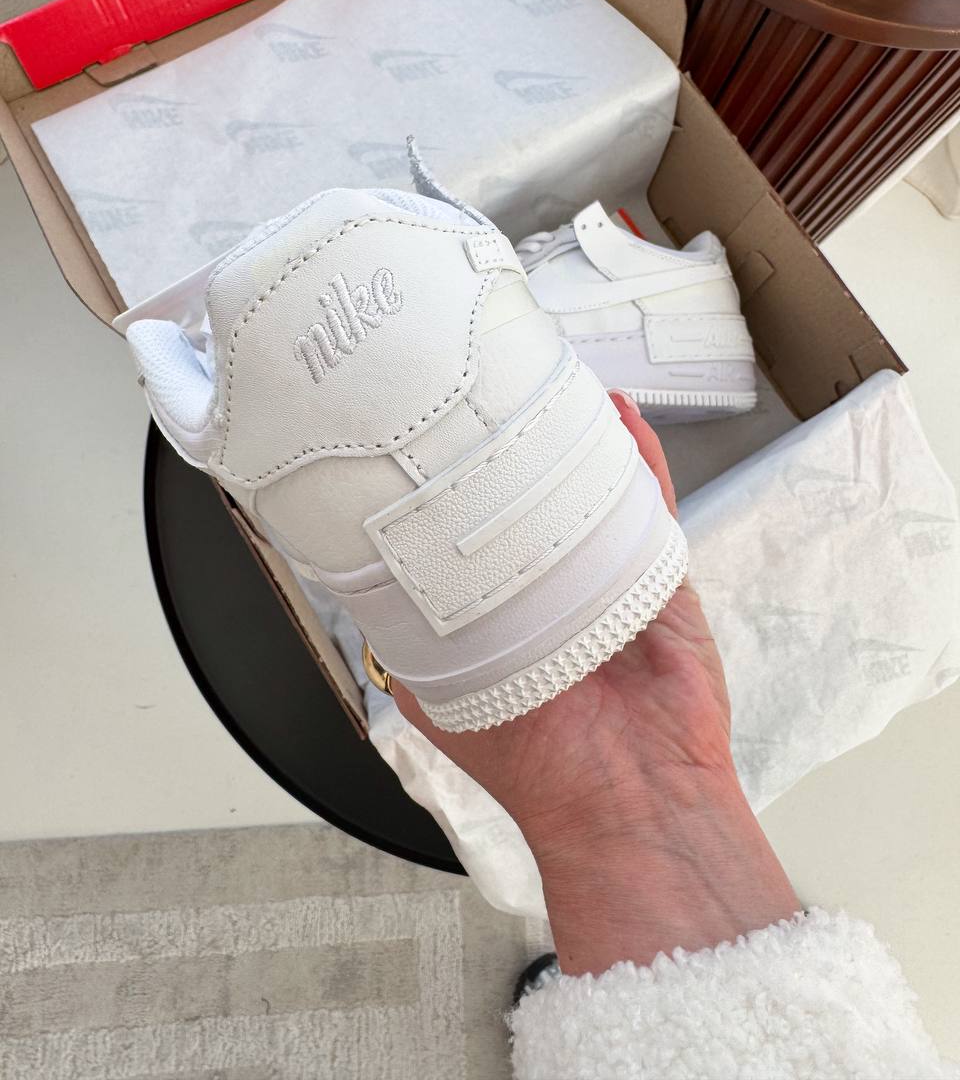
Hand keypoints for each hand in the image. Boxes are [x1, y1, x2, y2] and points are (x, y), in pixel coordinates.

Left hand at [394, 393, 797, 973]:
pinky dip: (635, 452)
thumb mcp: (437, 692)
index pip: (466, 526)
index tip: (425, 430)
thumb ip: (402, 633)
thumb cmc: (534, 763)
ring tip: (547, 380)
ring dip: (572, 435)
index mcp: (495, 609)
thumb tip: (348, 578)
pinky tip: (616, 412)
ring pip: (587, 486)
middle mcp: (546, 585)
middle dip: (511, 443)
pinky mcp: (656, 571)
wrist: (627, 798)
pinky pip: (646, 498)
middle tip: (487, 386)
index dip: (450, 478)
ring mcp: (604, 572)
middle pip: (529, 495)